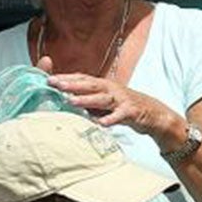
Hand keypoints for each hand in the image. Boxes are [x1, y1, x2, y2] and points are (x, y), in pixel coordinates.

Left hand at [45, 70, 180, 143]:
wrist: (153, 113)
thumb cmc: (124, 106)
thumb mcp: (104, 102)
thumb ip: (88, 101)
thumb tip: (65, 101)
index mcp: (103, 85)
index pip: (82, 78)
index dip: (66, 78)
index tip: (48, 79)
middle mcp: (111, 89)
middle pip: (89, 84)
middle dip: (72, 84)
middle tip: (55, 84)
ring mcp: (121, 99)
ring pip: (102, 98)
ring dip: (86, 100)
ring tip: (71, 101)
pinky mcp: (131, 111)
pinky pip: (119, 115)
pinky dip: (110, 119)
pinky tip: (100, 124)